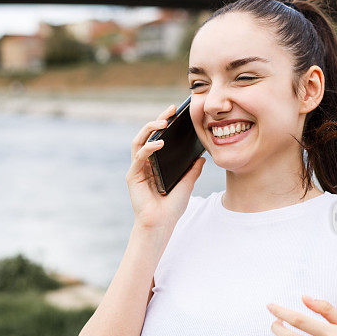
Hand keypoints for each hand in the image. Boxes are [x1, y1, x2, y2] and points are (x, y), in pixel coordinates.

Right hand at [126, 104, 205, 229]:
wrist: (161, 225)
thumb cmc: (171, 208)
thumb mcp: (188, 184)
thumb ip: (192, 170)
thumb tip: (202, 157)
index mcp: (156, 163)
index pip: (158, 138)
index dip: (165, 124)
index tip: (177, 112)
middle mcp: (145, 163)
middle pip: (148, 135)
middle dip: (158, 119)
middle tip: (171, 110)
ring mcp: (138, 168)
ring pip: (139, 141)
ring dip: (150, 128)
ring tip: (163, 121)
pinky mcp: (133, 176)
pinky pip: (139, 157)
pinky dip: (149, 147)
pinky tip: (159, 143)